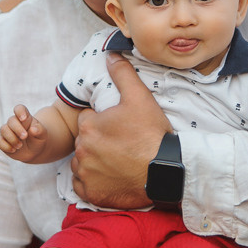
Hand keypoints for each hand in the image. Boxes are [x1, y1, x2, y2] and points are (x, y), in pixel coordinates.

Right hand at [0, 105, 50, 161]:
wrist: (33, 151)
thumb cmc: (38, 139)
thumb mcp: (42, 134)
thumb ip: (39, 130)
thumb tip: (33, 129)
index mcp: (25, 118)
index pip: (19, 109)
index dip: (20, 112)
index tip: (24, 118)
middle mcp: (14, 123)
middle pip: (11, 120)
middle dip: (17, 129)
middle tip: (25, 137)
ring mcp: (7, 132)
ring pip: (3, 130)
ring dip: (12, 139)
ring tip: (20, 146)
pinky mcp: (2, 141)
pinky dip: (6, 146)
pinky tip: (13, 150)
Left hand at [69, 54, 169, 208]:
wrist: (165, 172)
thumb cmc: (152, 135)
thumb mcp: (140, 98)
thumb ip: (122, 74)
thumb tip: (110, 54)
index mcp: (89, 127)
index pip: (88, 121)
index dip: (104, 123)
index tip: (120, 129)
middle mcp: (81, 151)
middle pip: (85, 142)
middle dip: (98, 142)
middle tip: (122, 145)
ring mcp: (85, 174)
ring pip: (83, 163)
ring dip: (94, 162)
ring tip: (118, 162)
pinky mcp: (91, 193)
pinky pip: (84, 185)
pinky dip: (93, 182)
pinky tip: (111, 177)